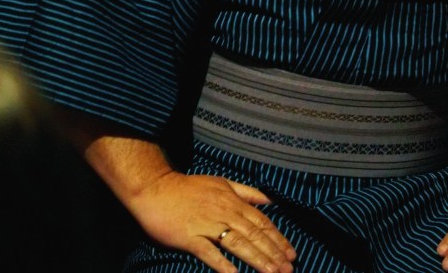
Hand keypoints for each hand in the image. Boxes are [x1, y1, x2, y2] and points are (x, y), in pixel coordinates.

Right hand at [129, 170, 296, 272]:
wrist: (156, 188)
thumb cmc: (189, 188)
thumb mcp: (222, 182)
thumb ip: (246, 192)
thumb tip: (270, 201)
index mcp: (232, 200)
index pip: (261, 221)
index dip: (278, 238)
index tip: (291, 254)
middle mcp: (223, 211)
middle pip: (253, 234)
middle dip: (273, 253)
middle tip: (288, 270)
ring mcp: (206, 224)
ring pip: (237, 243)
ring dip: (256, 259)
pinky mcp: (189, 236)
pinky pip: (208, 252)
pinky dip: (221, 263)